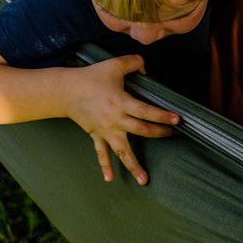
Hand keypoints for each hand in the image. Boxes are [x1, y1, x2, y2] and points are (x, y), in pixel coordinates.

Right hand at [62, 55, 179, 184]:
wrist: (65, 91)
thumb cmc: (91, 77)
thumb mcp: (114, 64)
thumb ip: (134, 62)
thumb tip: (146, 67)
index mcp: (121, 102)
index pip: (146, 112)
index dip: (163, 116)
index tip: (177, 120)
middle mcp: (115, 120)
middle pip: (142, 131)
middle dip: (160, 133)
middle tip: (175, 135)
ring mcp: (105, 130)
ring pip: (122, 150)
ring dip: (133, 165)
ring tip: (144, 180)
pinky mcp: (96, 135)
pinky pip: (101, 153)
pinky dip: (105, 165)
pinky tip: (110, 178)